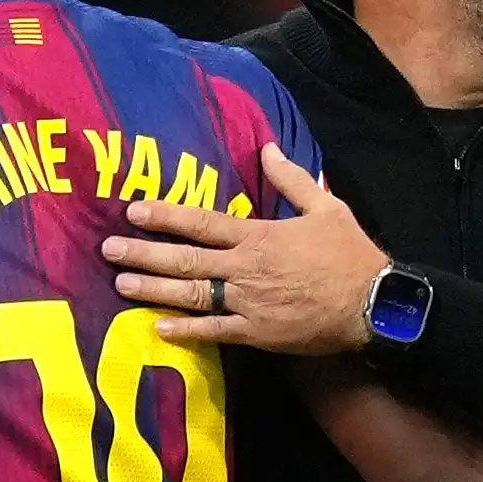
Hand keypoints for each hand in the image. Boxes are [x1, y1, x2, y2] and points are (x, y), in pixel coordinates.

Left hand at [102, 143, 387, 353]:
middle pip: (186, 259)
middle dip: (144, 253)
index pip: (202, 223)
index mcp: (259, 236)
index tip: (134, 212)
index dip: (166, 216)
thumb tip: (268, 148)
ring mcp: (249, 303)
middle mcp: (246, 268)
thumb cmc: (350, 254)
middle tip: (107, 250)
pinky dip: (186, 330)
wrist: (375, 305)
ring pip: (192, 294)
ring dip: (154, 289)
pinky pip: (215, 332)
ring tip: (120, 284)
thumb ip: (292, 179)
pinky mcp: (258, 333)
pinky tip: (158, 327)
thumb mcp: (326, 207)